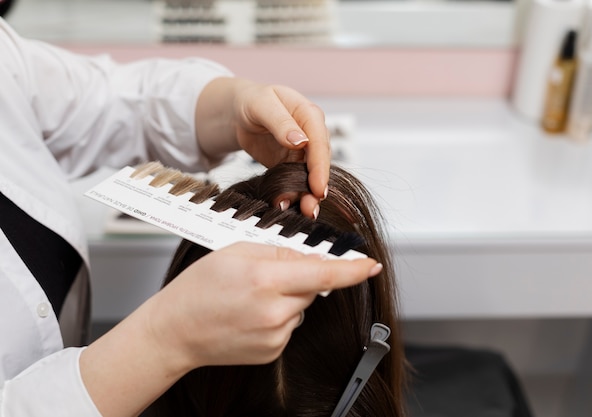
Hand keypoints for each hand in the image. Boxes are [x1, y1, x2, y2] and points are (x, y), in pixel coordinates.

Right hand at [148, 242, 380, 368]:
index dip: (351, 270)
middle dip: (299, 277)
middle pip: (311, 287)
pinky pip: (289, 326)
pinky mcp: (272, 351)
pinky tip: (251, 315)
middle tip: (265, 275)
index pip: (323, 273)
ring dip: (286, 298)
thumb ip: (280, 252)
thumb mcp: (236, 252)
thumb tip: (312, 258)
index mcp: (266, 279)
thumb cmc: (200, 288)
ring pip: (300, 307)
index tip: (371, 265)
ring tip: (250, 299)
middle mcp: (274, 311)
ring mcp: (275, 336)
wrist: (176, 331)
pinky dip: (277, 317)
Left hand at [195, 77, 329, 217]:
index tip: (318, 186)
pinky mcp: (292, 164)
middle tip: (311, 207)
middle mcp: (311, 135)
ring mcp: (303, 152)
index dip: (320, 166)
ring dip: (308, 195)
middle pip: (320, 163)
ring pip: (310, 176)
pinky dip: (293, 194)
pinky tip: (286, 205)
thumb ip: (281, 122)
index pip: (320, 142)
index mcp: (309, 115)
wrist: (239, 111)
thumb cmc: (252, 101)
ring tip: (304, 212)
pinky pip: (296, 181)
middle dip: (317, 186)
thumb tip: (301, 141)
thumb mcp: (262, 105)